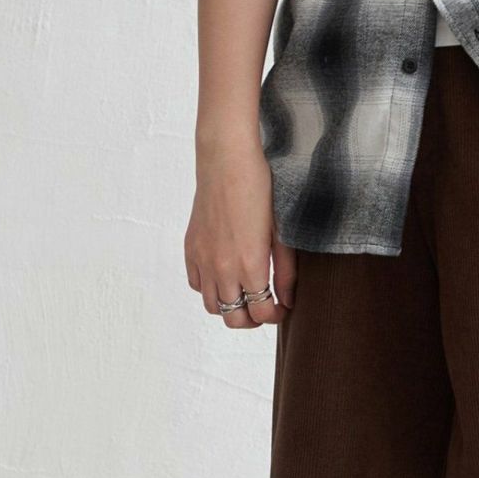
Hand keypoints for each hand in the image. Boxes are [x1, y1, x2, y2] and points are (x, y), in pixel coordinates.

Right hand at [184, 138, 295, 329]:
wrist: (227, 159)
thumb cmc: (260, 190)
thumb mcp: (281, 233)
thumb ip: (285, 272)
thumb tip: (287, 300)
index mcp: (250, 266)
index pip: (261, 313)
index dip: (275, 315)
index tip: (281, 307)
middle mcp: (222, 269)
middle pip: (235, 318)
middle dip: (252, 318)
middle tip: (264, 306)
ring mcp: (203, 260)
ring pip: (213, 306)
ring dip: (230, 306)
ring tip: (244, 293)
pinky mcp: (191, 248)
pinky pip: (196, 284)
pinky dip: (209, 288)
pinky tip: (224, 275)